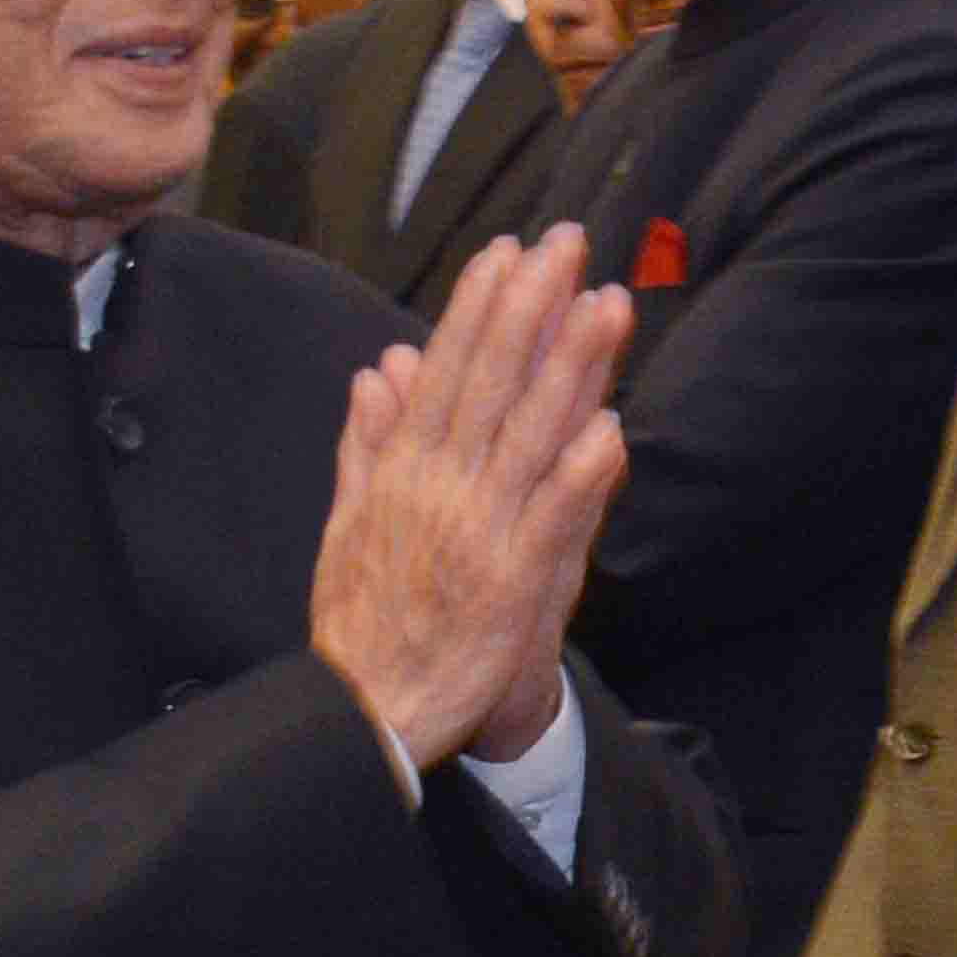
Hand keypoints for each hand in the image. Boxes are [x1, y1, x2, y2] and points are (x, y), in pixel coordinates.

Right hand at [314, 229, 630, 766]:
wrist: (364, 715)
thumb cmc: (364, 623)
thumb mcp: (348, 522)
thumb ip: (368, 443)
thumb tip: (379, 369)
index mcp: (402, 471)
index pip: (446, 371)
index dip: (480, 308)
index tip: (509, 251)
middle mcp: (439, 489)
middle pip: (490, 382)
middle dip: (530, 306)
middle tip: (566, 241)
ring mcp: (476, 533)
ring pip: (528, 434)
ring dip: (569, 367)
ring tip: (604, 306)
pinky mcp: (509, 586)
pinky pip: (551, 521)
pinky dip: (579, 475)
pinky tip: (609, 427)